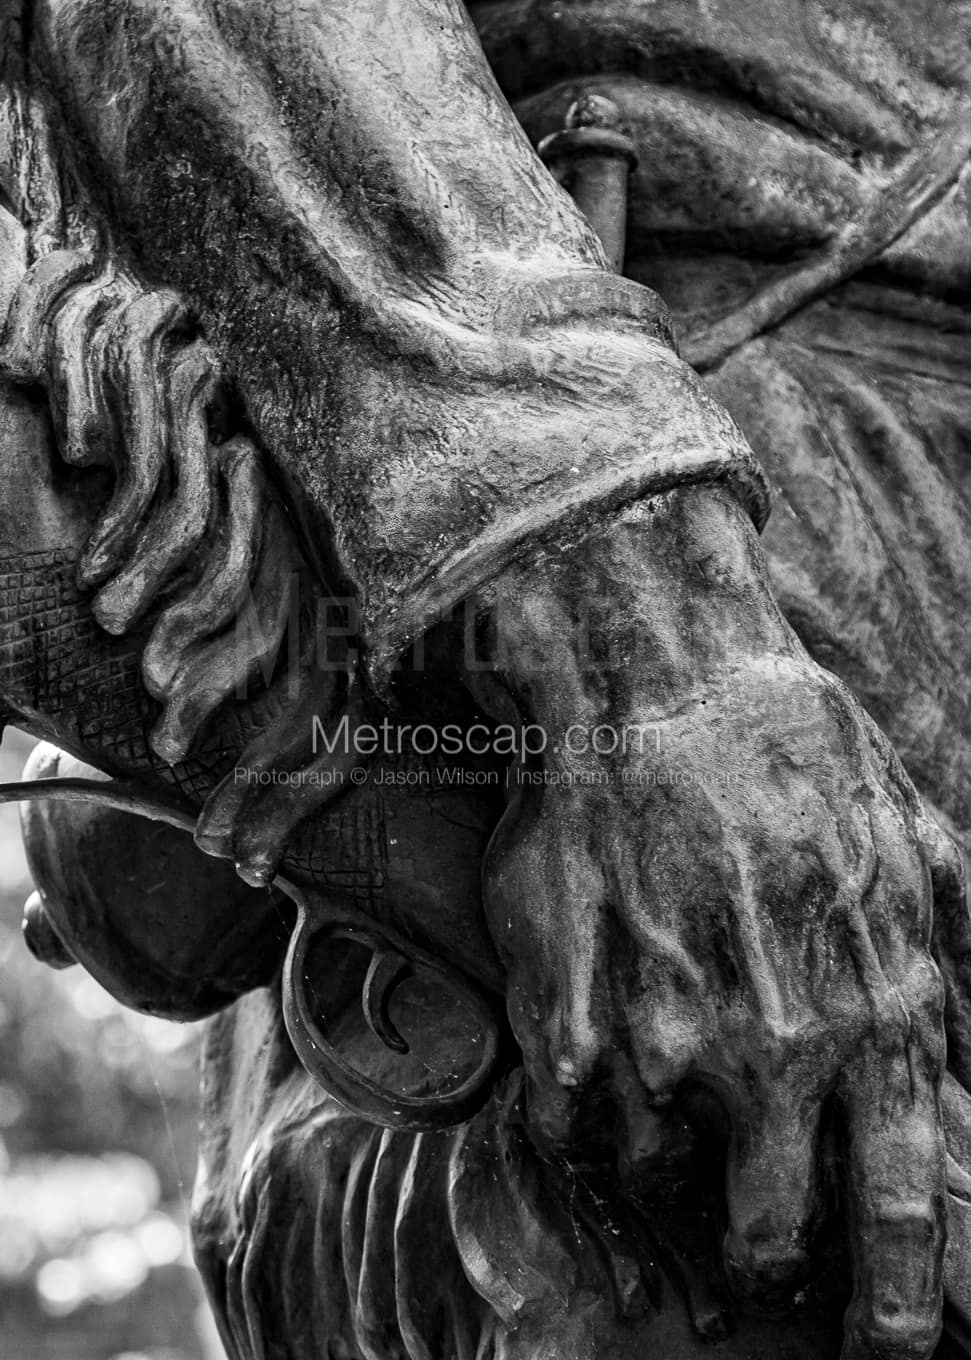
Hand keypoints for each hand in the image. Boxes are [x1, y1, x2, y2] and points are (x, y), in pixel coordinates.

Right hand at [478, 487, 965, 1358]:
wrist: (657, 680)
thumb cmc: (792, 752)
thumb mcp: (921, 844)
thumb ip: (956, 962)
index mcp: (876, 1013)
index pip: (895, 1215)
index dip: (889, 1304)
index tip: (877, 1344)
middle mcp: (776, 1045)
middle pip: (768, 1235)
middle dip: (766, 1256)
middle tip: (756, 1238)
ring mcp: (662, 1036)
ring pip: (662, 1183)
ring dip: (671, 1170)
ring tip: (672, 1112)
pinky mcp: (567, 1010)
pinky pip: (575, 1122)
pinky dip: (592, 1111)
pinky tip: (604, 1059)